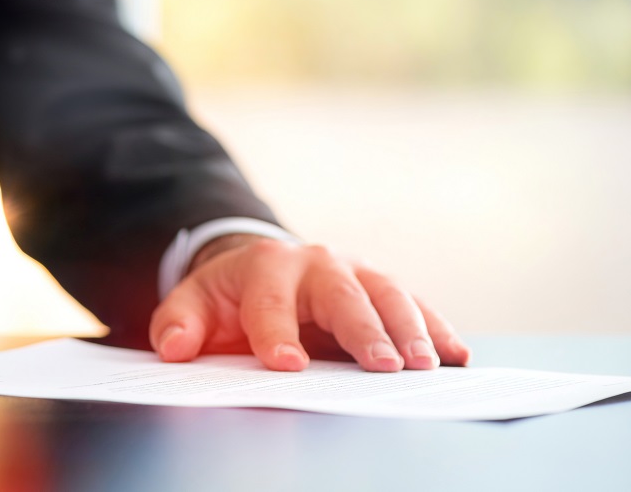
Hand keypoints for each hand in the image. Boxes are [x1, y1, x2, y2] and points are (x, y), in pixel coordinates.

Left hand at [150, 235, 469, 371]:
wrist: (265, 266)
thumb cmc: (231, 295)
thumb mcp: (194, 302)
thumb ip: (178, 323)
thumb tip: (174, 349)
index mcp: (267, 266)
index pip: (270, 301)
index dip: (276, 332)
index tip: (285, 364)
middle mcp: (319, 263)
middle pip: (344, 296)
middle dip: (363, 331)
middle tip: (382, 366)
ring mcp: (357, 273)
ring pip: (389, 296)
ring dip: (411, 331)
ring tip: (426, 366)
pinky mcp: (383, 289)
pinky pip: (417, 307)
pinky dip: (438, 330)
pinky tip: (457, 355)